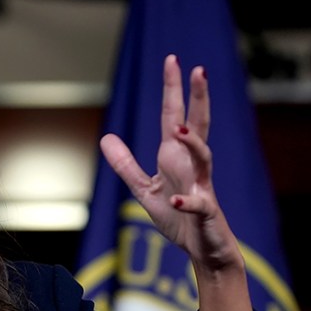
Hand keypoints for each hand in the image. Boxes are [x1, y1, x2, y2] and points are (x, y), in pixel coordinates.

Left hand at [99, 54, 241, 271]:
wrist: (204, 250)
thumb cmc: (178, 216)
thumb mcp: (144, 188)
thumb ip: (125, 164)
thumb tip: (106, 137)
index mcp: (176, 158)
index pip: (176, 117)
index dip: (174, 90)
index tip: (172, 60)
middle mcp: (192, 166)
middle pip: (198, 126)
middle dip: (198, 99)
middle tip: (198, 69)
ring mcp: (202, 187)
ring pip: (205, 159)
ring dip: (194, 144)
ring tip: (181, 130)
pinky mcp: (205, 213)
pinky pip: (199, 204)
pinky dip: (187, 200)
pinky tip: (175, 197)